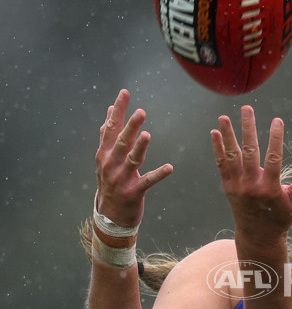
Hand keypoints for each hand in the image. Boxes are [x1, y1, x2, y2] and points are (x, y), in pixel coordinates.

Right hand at [95, 89, 172, 226]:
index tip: (125, 93)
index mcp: (104, 154)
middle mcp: (111, 165)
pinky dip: (158, 174)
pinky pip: (148, 182)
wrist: (109, 215)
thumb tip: (110, 110)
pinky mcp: (133, 193)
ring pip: (132, 160)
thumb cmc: (110, 182)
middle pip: (121, 142)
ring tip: (147, 135)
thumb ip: (108, 134)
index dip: (118, 110)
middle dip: (130, 126)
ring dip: (140, 147)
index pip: (111, 128)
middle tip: (141, 112)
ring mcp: (121, 180)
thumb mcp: (105, 158)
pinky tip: (169, 168)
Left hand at [211, 105, 291, 243]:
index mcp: (270, 189)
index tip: (277, 121)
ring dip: (227, 135)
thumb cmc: (281, 217)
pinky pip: (221, 165)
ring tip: (224, 116)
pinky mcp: (228, 188)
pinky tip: (215, 133)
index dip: (275, 139)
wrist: (258, 236)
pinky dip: (217, 149)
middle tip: (246, 109)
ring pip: (231, 156)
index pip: (273, 159)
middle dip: (247, 129)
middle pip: (249, 152)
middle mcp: (251, 187)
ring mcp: (237, 187)